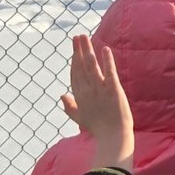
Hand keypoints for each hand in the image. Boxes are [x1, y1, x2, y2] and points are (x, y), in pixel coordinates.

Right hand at [62, 35, 134, 171]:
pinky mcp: (113, 90)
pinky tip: (105, 49)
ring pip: (91, 66)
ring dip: (88, 50)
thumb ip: (69, 107)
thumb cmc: (98, 129)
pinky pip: (109, 72)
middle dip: (78, 50)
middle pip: (81, 66)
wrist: (112, 138)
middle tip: (77, 36)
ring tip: (85, 37)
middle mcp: (87, 90)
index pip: (75, 74)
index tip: (74, 49)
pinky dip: (107, 61)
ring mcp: (99, 89)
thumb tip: (61, 95)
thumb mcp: (79, 118)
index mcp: (80, 96)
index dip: (74, 61)